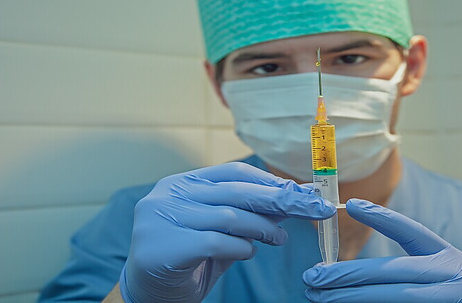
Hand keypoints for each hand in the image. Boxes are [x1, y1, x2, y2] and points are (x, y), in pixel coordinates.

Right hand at [120, 162, 335, 302]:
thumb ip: (245, 214)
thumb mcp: (217, 231)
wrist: (148, 296)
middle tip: (312, 209)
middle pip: (236, 191)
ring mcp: (162, 219)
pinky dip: (241, 248)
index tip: (301, 192)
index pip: (233, 172)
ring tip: (278, 239)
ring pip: (230, 216)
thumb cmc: (187, 259)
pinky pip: (216, 243)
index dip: (270, 181)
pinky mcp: (164, 246)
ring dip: (263, 228)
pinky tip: (248, 253)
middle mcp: (168, 195)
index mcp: (180, 183)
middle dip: (280, 200)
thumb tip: (291, 200)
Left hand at [303, 198, 461, 302]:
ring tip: (320, 296)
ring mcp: (455, 301)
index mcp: (452, 260)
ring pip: (392, 297)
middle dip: (348, 274)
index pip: (413, 233)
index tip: (352, 205)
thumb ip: (410, 273)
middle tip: (313, 277)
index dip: (383, 218)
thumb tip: (350, 274)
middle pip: (393, 272)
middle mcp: (457, 277)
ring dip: (350, 298)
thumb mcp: (443, 280)